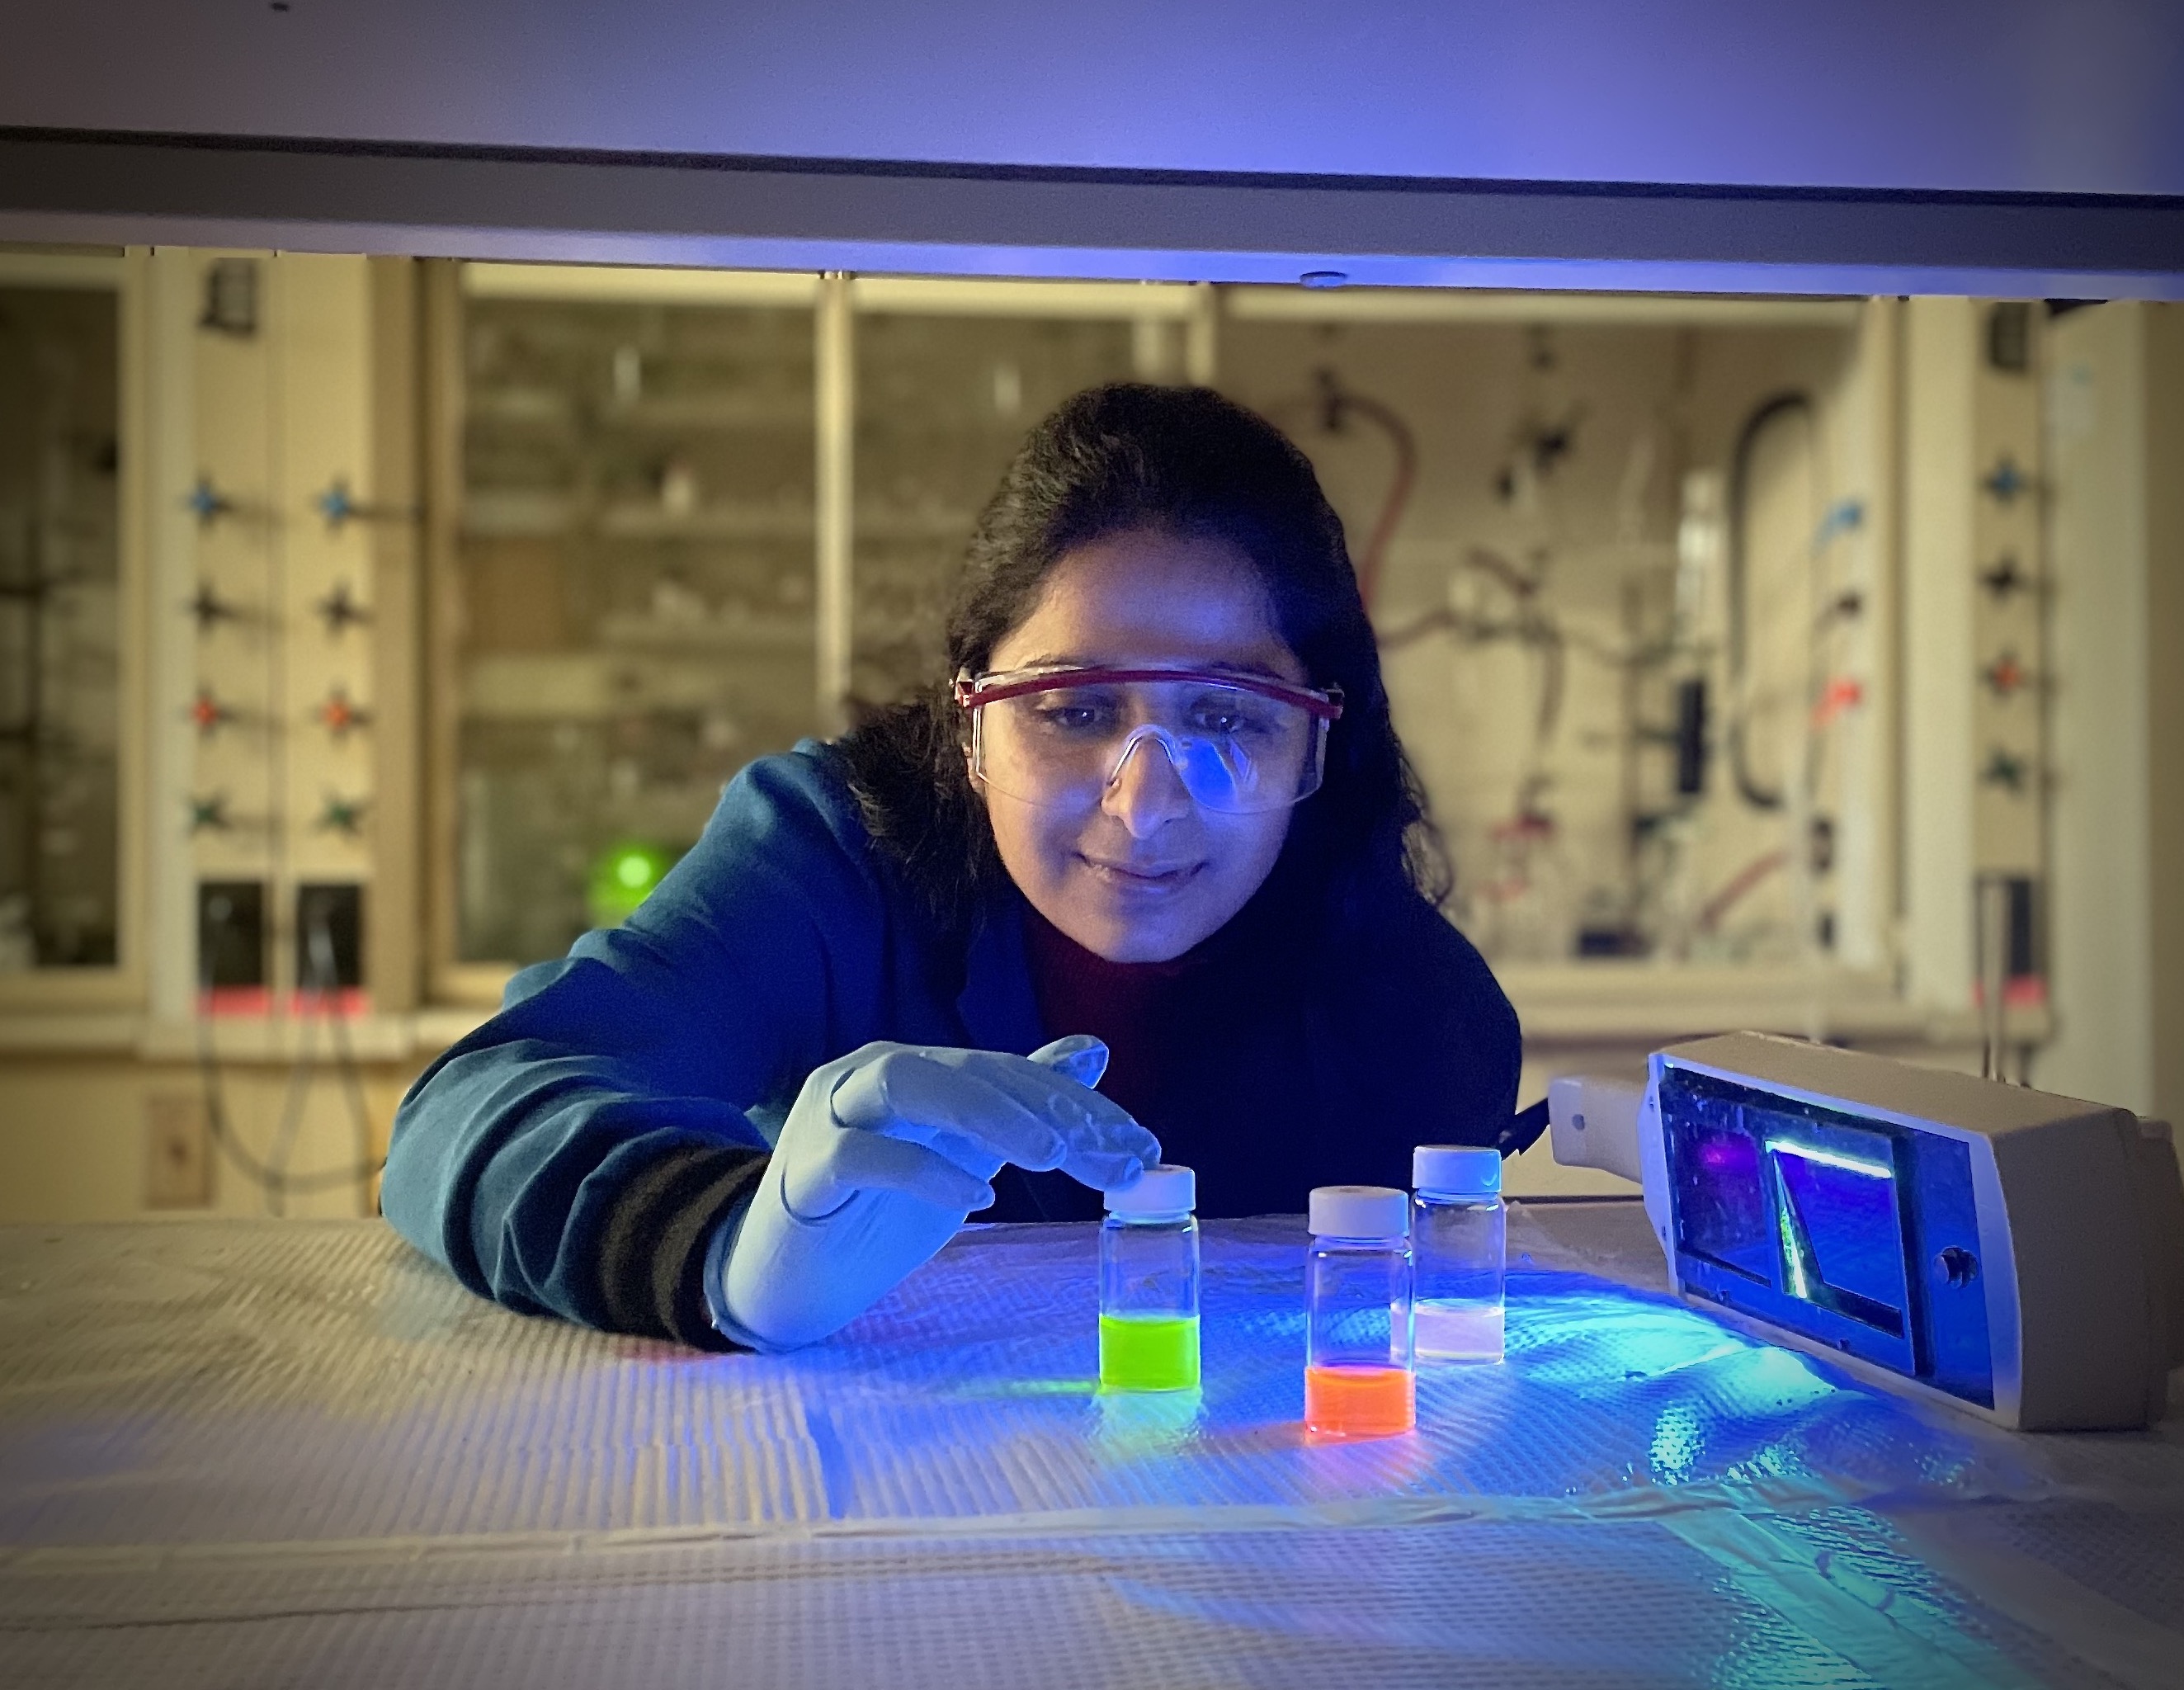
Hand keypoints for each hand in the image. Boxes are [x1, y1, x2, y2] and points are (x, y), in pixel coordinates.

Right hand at [718, 1036, 1156, 1348]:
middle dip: (1048, 1110)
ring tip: (1051, 1155)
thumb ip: (1016, 1102)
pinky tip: (974, 1200)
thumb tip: (1092, 1049)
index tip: (1141, 1146)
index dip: (1079, 1104)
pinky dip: (919, 1171)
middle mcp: (871, 1076)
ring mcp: (829, 1117)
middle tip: (1113, 1159)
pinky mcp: (802, 1171)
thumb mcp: (961, 1152)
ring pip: (903, 1080)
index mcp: (915, 1071)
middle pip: (967, 1070)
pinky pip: (856, 1154)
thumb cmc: (872, 1210)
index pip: (1007, 1072)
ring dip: (984, 1112)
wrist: (784, 1277)